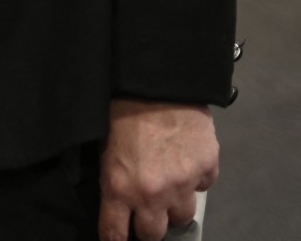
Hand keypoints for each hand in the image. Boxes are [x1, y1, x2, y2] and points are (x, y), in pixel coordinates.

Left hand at [99, 99, 216, 240]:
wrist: (154, 84)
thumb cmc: (120, 111)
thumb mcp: (103, 149)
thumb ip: (115, 181)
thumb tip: (120, 203)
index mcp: (119, 187)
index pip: (115, 233)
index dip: (116, 238)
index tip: (118, 238)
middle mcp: (152, 193)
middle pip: (155, 233)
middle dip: (150, 225)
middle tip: (148, 212)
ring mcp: (182, 183)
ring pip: (184, 215)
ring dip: (175, 204)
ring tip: (168, 184)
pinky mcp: (206, 168)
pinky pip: (204, 187)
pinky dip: (196, 179)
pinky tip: (185, 161)